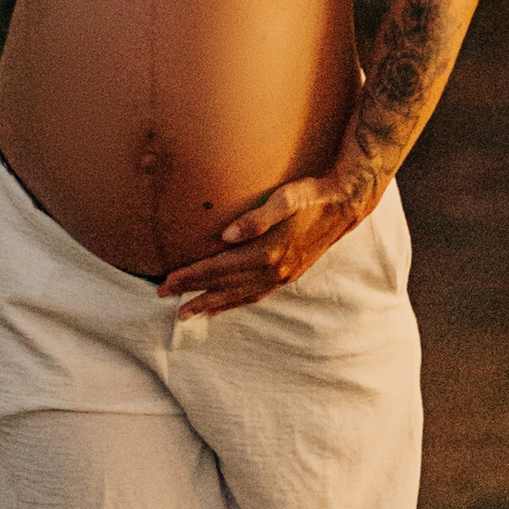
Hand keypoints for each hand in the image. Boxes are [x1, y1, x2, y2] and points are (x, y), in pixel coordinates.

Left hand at [159, 170, 375, 316]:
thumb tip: (226, 235)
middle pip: (223, 286)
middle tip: (164, 298)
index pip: (219, 268)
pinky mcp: (288, 276)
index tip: (166, 281)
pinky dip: (234, 304)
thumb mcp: (286, 198)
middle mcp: (273, 271)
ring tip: (187, 313)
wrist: (344, 205)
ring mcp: (281, 277)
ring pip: (238, 296)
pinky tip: (222, 307)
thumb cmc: (311, 195)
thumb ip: (256, 218)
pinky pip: (254, 296)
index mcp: (269, 253)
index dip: (190, 276)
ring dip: (210, 304)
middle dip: (192, 292)